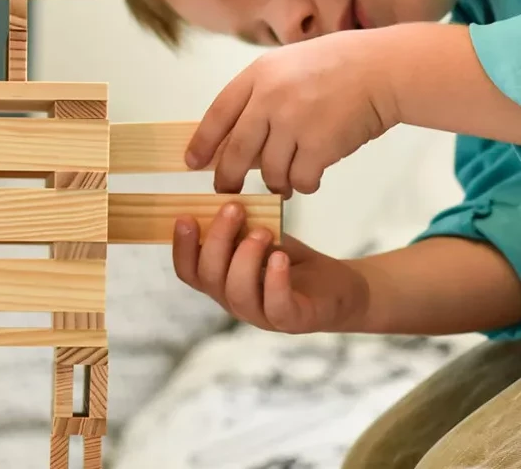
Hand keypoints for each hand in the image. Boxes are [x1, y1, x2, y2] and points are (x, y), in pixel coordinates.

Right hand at [173, 203, 368, 333]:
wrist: (338, 287)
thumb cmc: (290, 260)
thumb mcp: (259, 236)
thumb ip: (238, 226)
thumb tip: (220, 200)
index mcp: (221, 281)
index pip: (189, 271)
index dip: (181, 247)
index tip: (185, 216)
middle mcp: (234, 301)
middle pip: (209, 278)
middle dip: (217, 239)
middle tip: (233, 208)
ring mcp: (261, 315)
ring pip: (237, 293)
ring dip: (245, 257)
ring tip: (262, 231)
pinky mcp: (292, 320)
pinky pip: (276, 306)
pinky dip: (275, 280)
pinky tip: (280, 257)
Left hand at [186, 29, 395, 195]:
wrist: (381, 69)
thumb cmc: (337, 66)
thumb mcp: (287, 66)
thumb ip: (261, 95)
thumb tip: (238, 138)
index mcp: (258, 75)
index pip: (218, 113)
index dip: (203, 142)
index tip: (193, 162)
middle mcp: (270, 98)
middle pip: (238, 150)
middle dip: (229, 177)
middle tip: (228, 190)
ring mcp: (293, 122)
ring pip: (270, 171)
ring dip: (277, 182)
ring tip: (286, 180)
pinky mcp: (318, 145)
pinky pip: (300, 179)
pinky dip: (304, 184)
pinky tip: (312, 177)